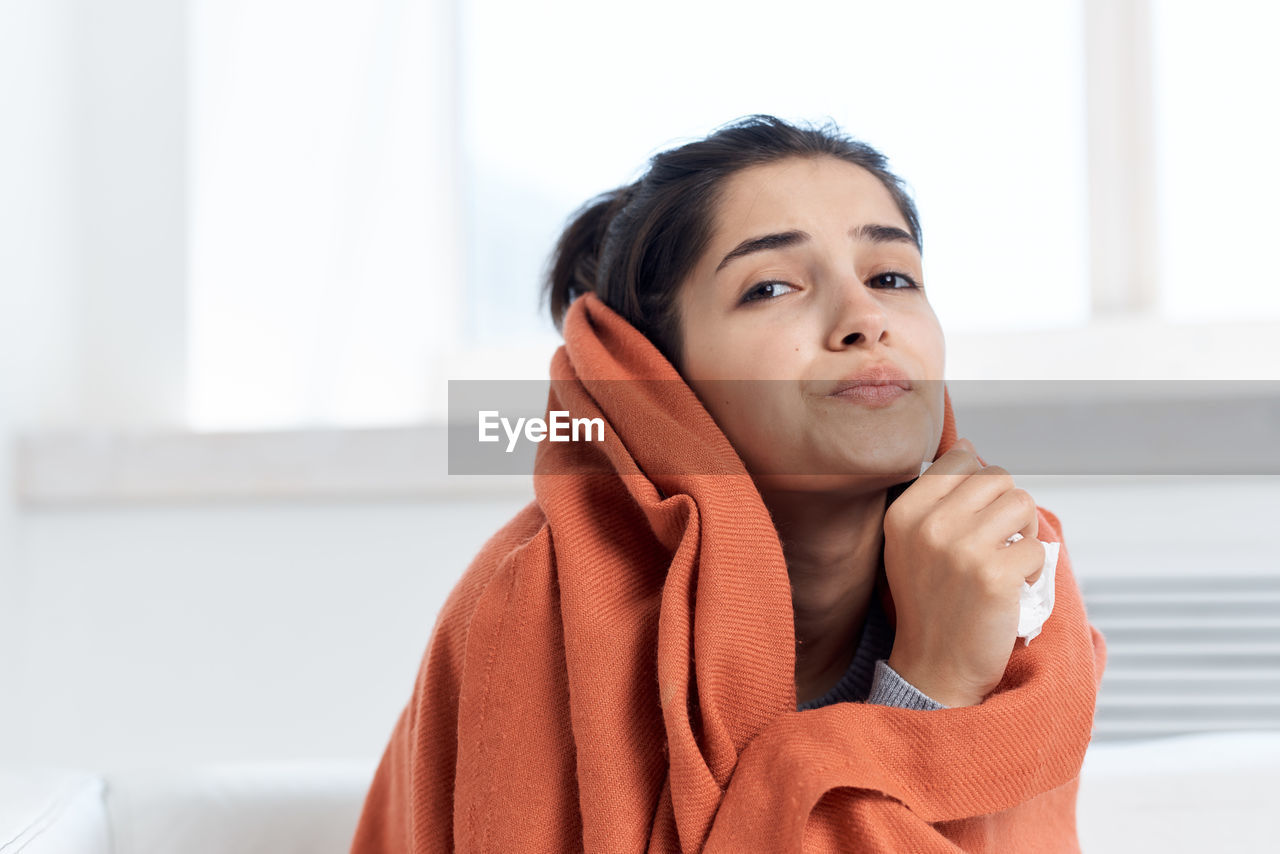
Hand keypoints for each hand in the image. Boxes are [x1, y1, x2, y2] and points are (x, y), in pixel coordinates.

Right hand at [882, 437, 1045, 707]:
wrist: (935, 666)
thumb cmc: (930, 601)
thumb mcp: (911, 543)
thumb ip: (935, 496)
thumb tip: (968, 448)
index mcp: (904, 514)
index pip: (959, 460)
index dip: (978, 485)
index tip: (974, 519)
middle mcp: (929, 526)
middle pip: (996, 477)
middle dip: (1007, 506)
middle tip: (998, 541)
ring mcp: (961, 550)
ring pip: (1021, 503)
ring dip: (1024, 532)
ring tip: (1008, 559)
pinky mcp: (994, 576)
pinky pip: (1036, 547)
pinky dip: (1032, 569)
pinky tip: (1013, 588)